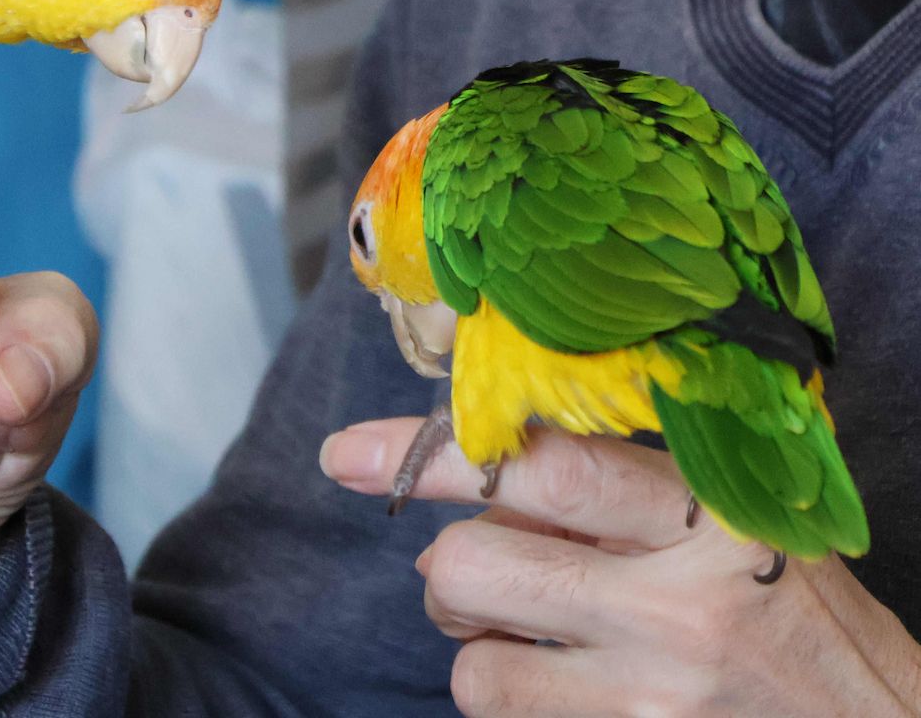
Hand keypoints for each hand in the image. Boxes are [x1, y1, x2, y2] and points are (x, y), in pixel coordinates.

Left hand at [322, 419, 920, 715]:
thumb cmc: (795, 613)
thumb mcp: (733, 521)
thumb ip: (618, 487)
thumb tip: (468, 476)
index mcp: (712, 514)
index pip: (545, 463)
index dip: (433, 452)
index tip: (349, 453)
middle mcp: (682, 604)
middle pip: (474, 563)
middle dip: (450, 566)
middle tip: (474, 572)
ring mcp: (655, 696)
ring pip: (473, 663)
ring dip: (476, 646)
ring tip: (531, 638)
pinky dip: (511, 700)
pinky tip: (566, 688)